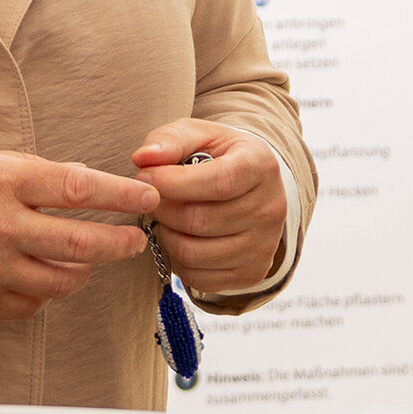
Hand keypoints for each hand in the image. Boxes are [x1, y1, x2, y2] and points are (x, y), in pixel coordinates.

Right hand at [0, 144, 158, 320]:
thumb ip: (25, 174)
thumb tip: (74, 186)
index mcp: (0, 181)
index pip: (78, 189)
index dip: (121, 195)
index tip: (146, 197)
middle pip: (81, 243)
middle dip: (120, 243)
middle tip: (137, 239)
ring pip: (61, 281)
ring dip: (85, 271)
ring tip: (91, 259)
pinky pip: (30, 304)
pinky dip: (47, 293)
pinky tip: (48, 279)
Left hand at [134, 120, 286, 297]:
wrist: (252, 186)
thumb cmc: (218, 157)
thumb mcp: (198, 135)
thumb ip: (170, 140)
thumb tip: (143, 158)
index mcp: (260, 166)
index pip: (219, 181)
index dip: (174, 182)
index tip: (144, 176)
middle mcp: (270, 208)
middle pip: (200, 221)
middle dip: (163, 210)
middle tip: (149, 199)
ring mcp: (264, 245)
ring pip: (195, 253)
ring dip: (167, 236)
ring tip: (166, 217)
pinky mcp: (252, 273)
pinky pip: (199, 278)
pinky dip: (179, 260)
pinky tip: (181, 237)